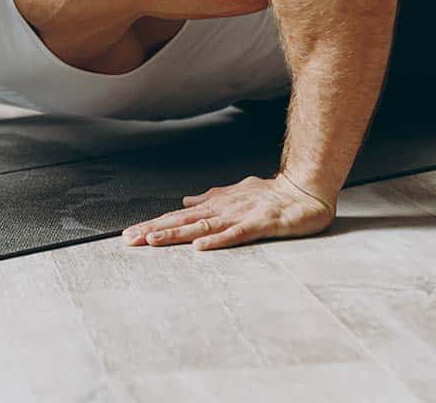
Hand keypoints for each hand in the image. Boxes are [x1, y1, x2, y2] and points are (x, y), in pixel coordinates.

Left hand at [121, 173, 336, 250]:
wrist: (306, 189)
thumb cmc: (272, 194)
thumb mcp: (237, 193)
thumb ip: (211, 197)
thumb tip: (186, 200)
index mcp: (216, 206)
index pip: (179, 217)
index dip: (154, 224)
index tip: (130, 234)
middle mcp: (223, 210)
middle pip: (183, 221)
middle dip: (155, 230)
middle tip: (129, 239)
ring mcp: (241, 216)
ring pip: (203, 226)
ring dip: (177, 234)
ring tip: (153, 241)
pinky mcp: (261, 224)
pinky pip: (236, 234)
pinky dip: (217, 239)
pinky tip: (200, 246)